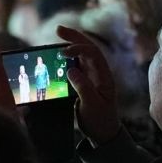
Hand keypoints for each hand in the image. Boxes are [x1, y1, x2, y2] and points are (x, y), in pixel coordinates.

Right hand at [56, 25, 120, 143]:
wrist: (103, 133)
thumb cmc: (100, 120)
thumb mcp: (92, 105)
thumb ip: (83, 87)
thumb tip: (71, 70)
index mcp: (104, 75)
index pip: (93, 54)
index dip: (78, 48)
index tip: (62, 52)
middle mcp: (99, 73)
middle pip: (88, 48)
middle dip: (75, 37)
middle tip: (59, 29)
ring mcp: (92, 77)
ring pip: (81, 55)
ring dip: (70, 44)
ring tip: (57, 36)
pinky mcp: (84, 83)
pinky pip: (76, 65)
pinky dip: (67, 58)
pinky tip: (57, 55)